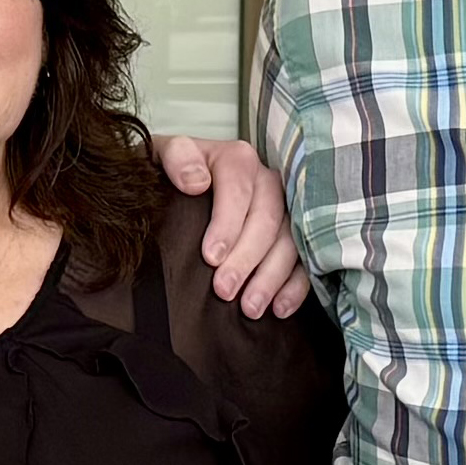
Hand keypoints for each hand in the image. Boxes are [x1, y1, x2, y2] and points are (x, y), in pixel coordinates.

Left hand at [159, 135, 311, 317]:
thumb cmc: (172, 175)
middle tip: (224, 291)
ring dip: (270, 278)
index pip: (238, 188)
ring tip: (250, 308)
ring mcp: (284, 210)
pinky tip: (279, 309)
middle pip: (266, 219)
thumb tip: (196, 182)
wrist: (180, 186)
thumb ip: (176, 158)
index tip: (210, 257)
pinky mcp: (293, 236)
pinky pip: (303, 262)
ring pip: (288, 242)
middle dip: (246, 259)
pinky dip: (294, 287)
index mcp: (237, 160)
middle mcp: (266, 181)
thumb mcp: (162, 155)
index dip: (227, 224)